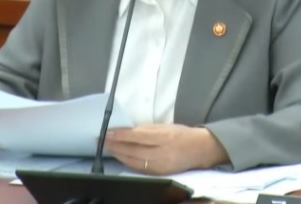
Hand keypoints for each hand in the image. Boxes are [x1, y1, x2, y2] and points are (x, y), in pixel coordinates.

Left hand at [105, 124, 227, 174]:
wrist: (200, 150)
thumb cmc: (180, 134)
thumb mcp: (163, 126)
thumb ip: (144, 129)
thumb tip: (123, 130)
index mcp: (163, 137)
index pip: (136, 137)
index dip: (119, 135)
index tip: (106, 131)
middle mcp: (162, 153)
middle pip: (132, 151)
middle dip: (114, 145)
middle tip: (100, 139)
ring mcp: (160, 166)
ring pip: (133, 161)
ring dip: (117, 154)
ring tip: (106, 147)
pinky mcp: (159, 173)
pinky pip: (139, 168)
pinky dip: (126, 162)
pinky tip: (119, 156)